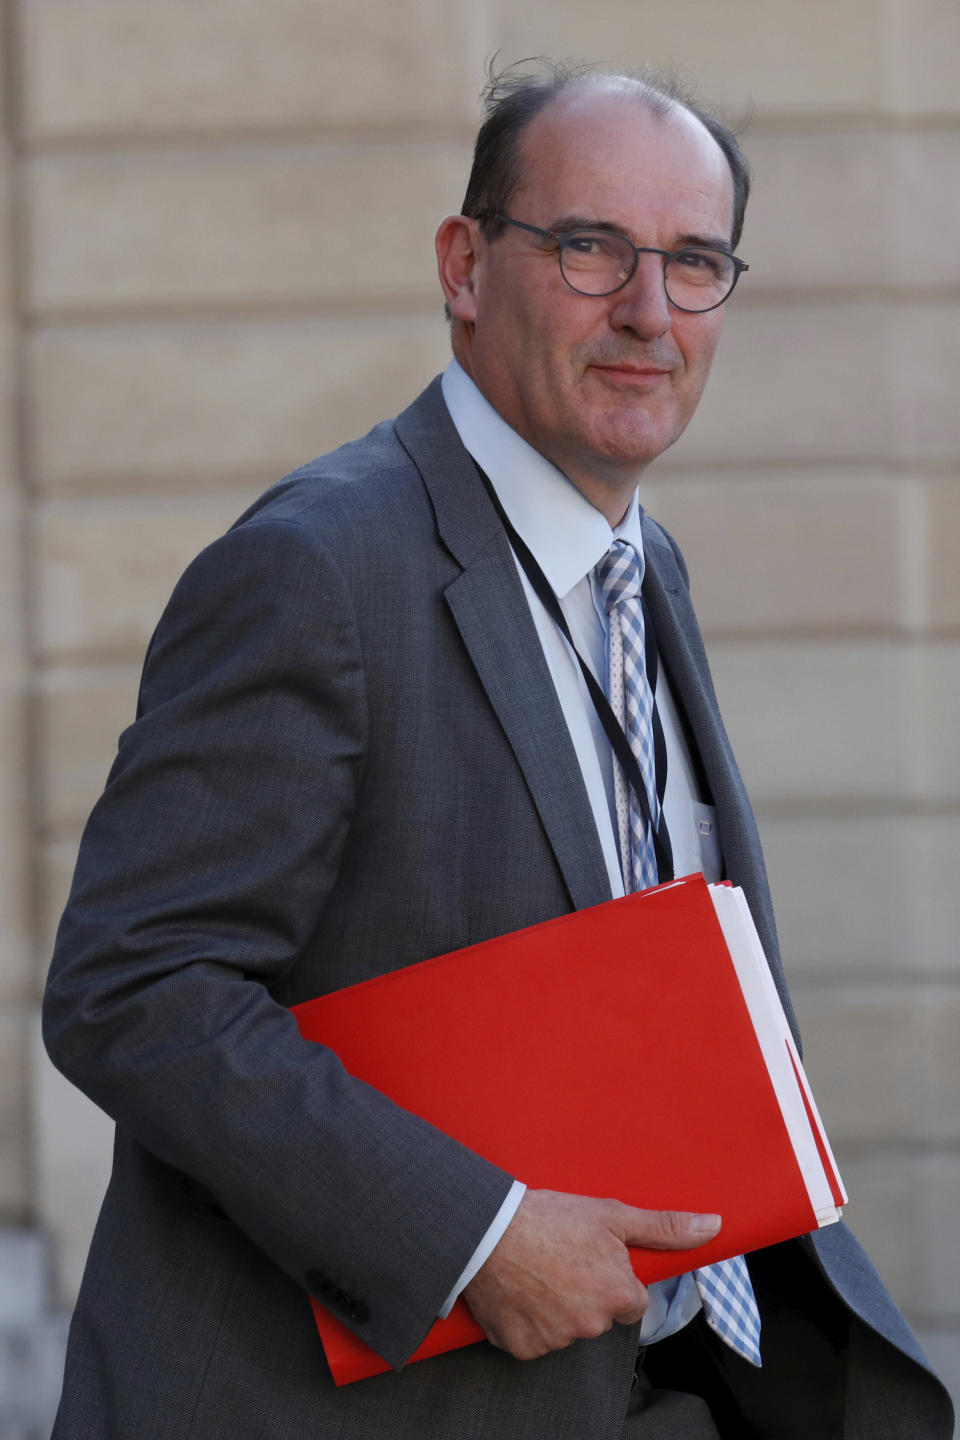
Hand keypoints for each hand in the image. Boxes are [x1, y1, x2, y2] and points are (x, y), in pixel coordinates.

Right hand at [462, 1188, 719, 1360]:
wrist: (488, 1229)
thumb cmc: (551, 1217)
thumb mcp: (613, 1214)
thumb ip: (665, 1227)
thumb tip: (713, 1226)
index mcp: (619, 1295)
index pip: (630, 1300)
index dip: (611, 1277)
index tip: (589, 1258)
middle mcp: (592, 1325)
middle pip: (598, 1316)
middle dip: (584, 1293)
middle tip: (560, 1261)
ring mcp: (557, 1340)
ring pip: (566, 1329)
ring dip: (555, 1308)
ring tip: (536, 1272)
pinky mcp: (523, 1348)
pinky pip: (533, 1340)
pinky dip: (527, 1322)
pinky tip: (518, 1292)